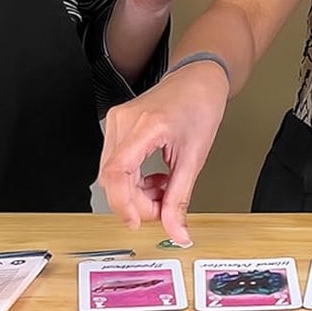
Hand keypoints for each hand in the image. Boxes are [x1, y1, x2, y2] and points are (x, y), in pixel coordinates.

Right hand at [97, 59, 229, 242]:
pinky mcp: (117, 126)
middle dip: (135, 202)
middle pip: (112, 178)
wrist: (198, 80)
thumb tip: (177, 230)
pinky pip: (115, 164)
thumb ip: (181, 197)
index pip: (117, 171)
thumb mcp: (195, 157)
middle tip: (162, 207)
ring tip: (163, 187)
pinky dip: (133, 180)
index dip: (123, 203)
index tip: (137, 221)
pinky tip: (153, 178)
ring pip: (111, 175)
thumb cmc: (200, 106)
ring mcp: (117, 121)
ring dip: (135, 192)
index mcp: (146, 124)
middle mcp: (124, 120)